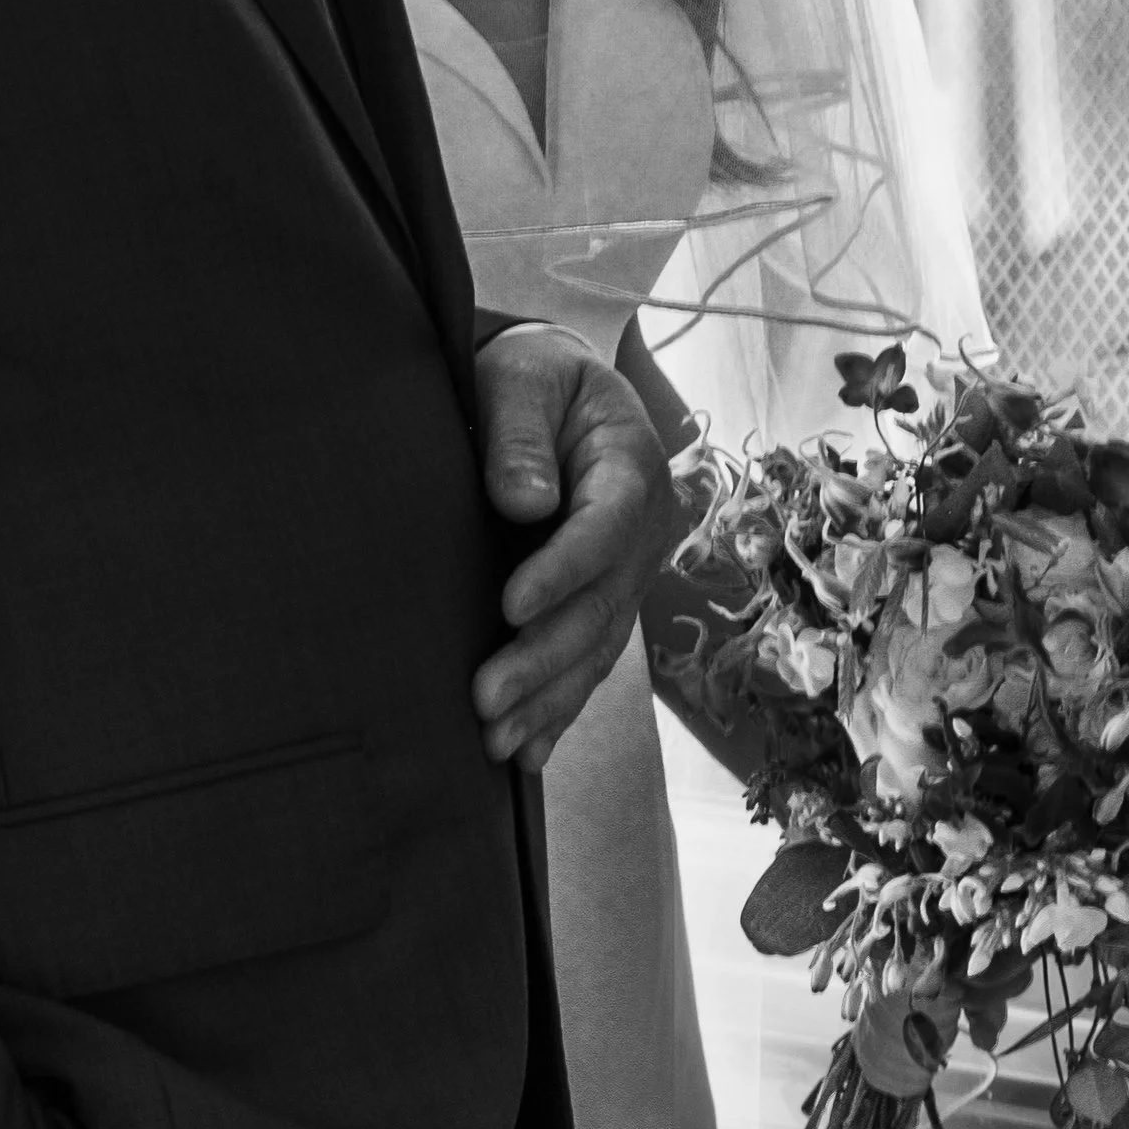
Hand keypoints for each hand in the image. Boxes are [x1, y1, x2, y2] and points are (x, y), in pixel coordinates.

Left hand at [469, 324, 676, 772]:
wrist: (555, 390)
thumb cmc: (533, 376)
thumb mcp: (520, 376)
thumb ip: (518, 432)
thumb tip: (522, 504)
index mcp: (630, 467)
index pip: (605, 527)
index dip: (562, 571)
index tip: (509, 605)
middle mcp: (643, 531)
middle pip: (602, 604)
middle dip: (544, 657)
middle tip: (485, 698)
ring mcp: (629, 572)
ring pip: (597, 646)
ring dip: (549, 698)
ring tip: (495, 740)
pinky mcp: (604, 599)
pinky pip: (589, 659)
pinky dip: (560, 707)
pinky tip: (528, 752)